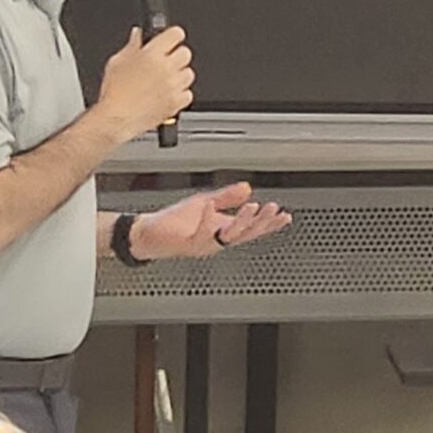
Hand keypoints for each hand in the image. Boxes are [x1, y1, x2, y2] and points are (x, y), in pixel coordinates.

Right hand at [97, 26, 194, 143]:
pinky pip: (188, 94)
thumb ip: (132, 45)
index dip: (173, 36)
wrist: (115, 119)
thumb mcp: (116, 62)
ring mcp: (173, 86)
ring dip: (180, 75)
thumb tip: (138, 34)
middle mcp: (166, 68)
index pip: (175, 34)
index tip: (170, 40)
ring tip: (165, 81)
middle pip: (186, 53)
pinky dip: (181, 95)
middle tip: (166, 62)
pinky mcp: (176, 103)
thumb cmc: (114, 93)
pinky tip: (167, 95)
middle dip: (176, 56)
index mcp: (152, 54)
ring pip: (189, 74)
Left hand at [131, 183, 291, 261]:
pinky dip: (207, 219)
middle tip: (274, 210)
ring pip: (229, 236)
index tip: (285, 216)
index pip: (251, 228)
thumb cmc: (174, 223)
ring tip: (253, 207)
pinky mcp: (188, 243)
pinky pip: (201, 233)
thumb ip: (227, 197)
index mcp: (223, 230)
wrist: (148, 234)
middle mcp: (216, 239)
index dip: (269, 224)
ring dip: (242, 221)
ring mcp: (204, 243)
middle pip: (246, 233)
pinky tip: (212, 206)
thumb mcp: (205, 202)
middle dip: (261, 222)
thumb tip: (247, 188)